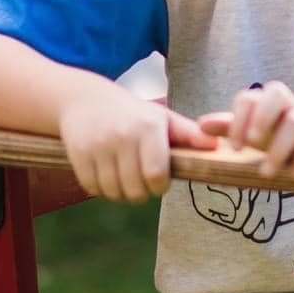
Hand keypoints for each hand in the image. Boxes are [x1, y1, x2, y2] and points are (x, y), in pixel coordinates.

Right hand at [58, 91, 214, 202]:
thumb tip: (216, 146)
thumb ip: (189, 134)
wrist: (83, 99)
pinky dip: (101, 189)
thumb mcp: (161, 118)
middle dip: (141, 192)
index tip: (159, 182)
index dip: (160, 187)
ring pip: (114, 192)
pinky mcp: (78, 154)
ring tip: (124, 178)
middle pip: (135, 190)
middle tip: (140, 180)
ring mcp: (98, 145)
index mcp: (148, 126)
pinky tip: (106, 174)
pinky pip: (93, 188)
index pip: (156, 175)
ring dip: (121, 193)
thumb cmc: (131, 113)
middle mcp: (123, 135)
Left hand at [199, 80, 293, 178]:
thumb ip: (230, 125)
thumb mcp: (256, 127)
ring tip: (267, 173)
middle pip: (276, 92)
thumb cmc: (283, 127)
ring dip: (279, 150)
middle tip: (252, 143)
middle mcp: (289, 102)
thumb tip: (200, 124)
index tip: (234, 149)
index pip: (249, 98)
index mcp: (268, 100)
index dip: (238, 121)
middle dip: (262, 117)